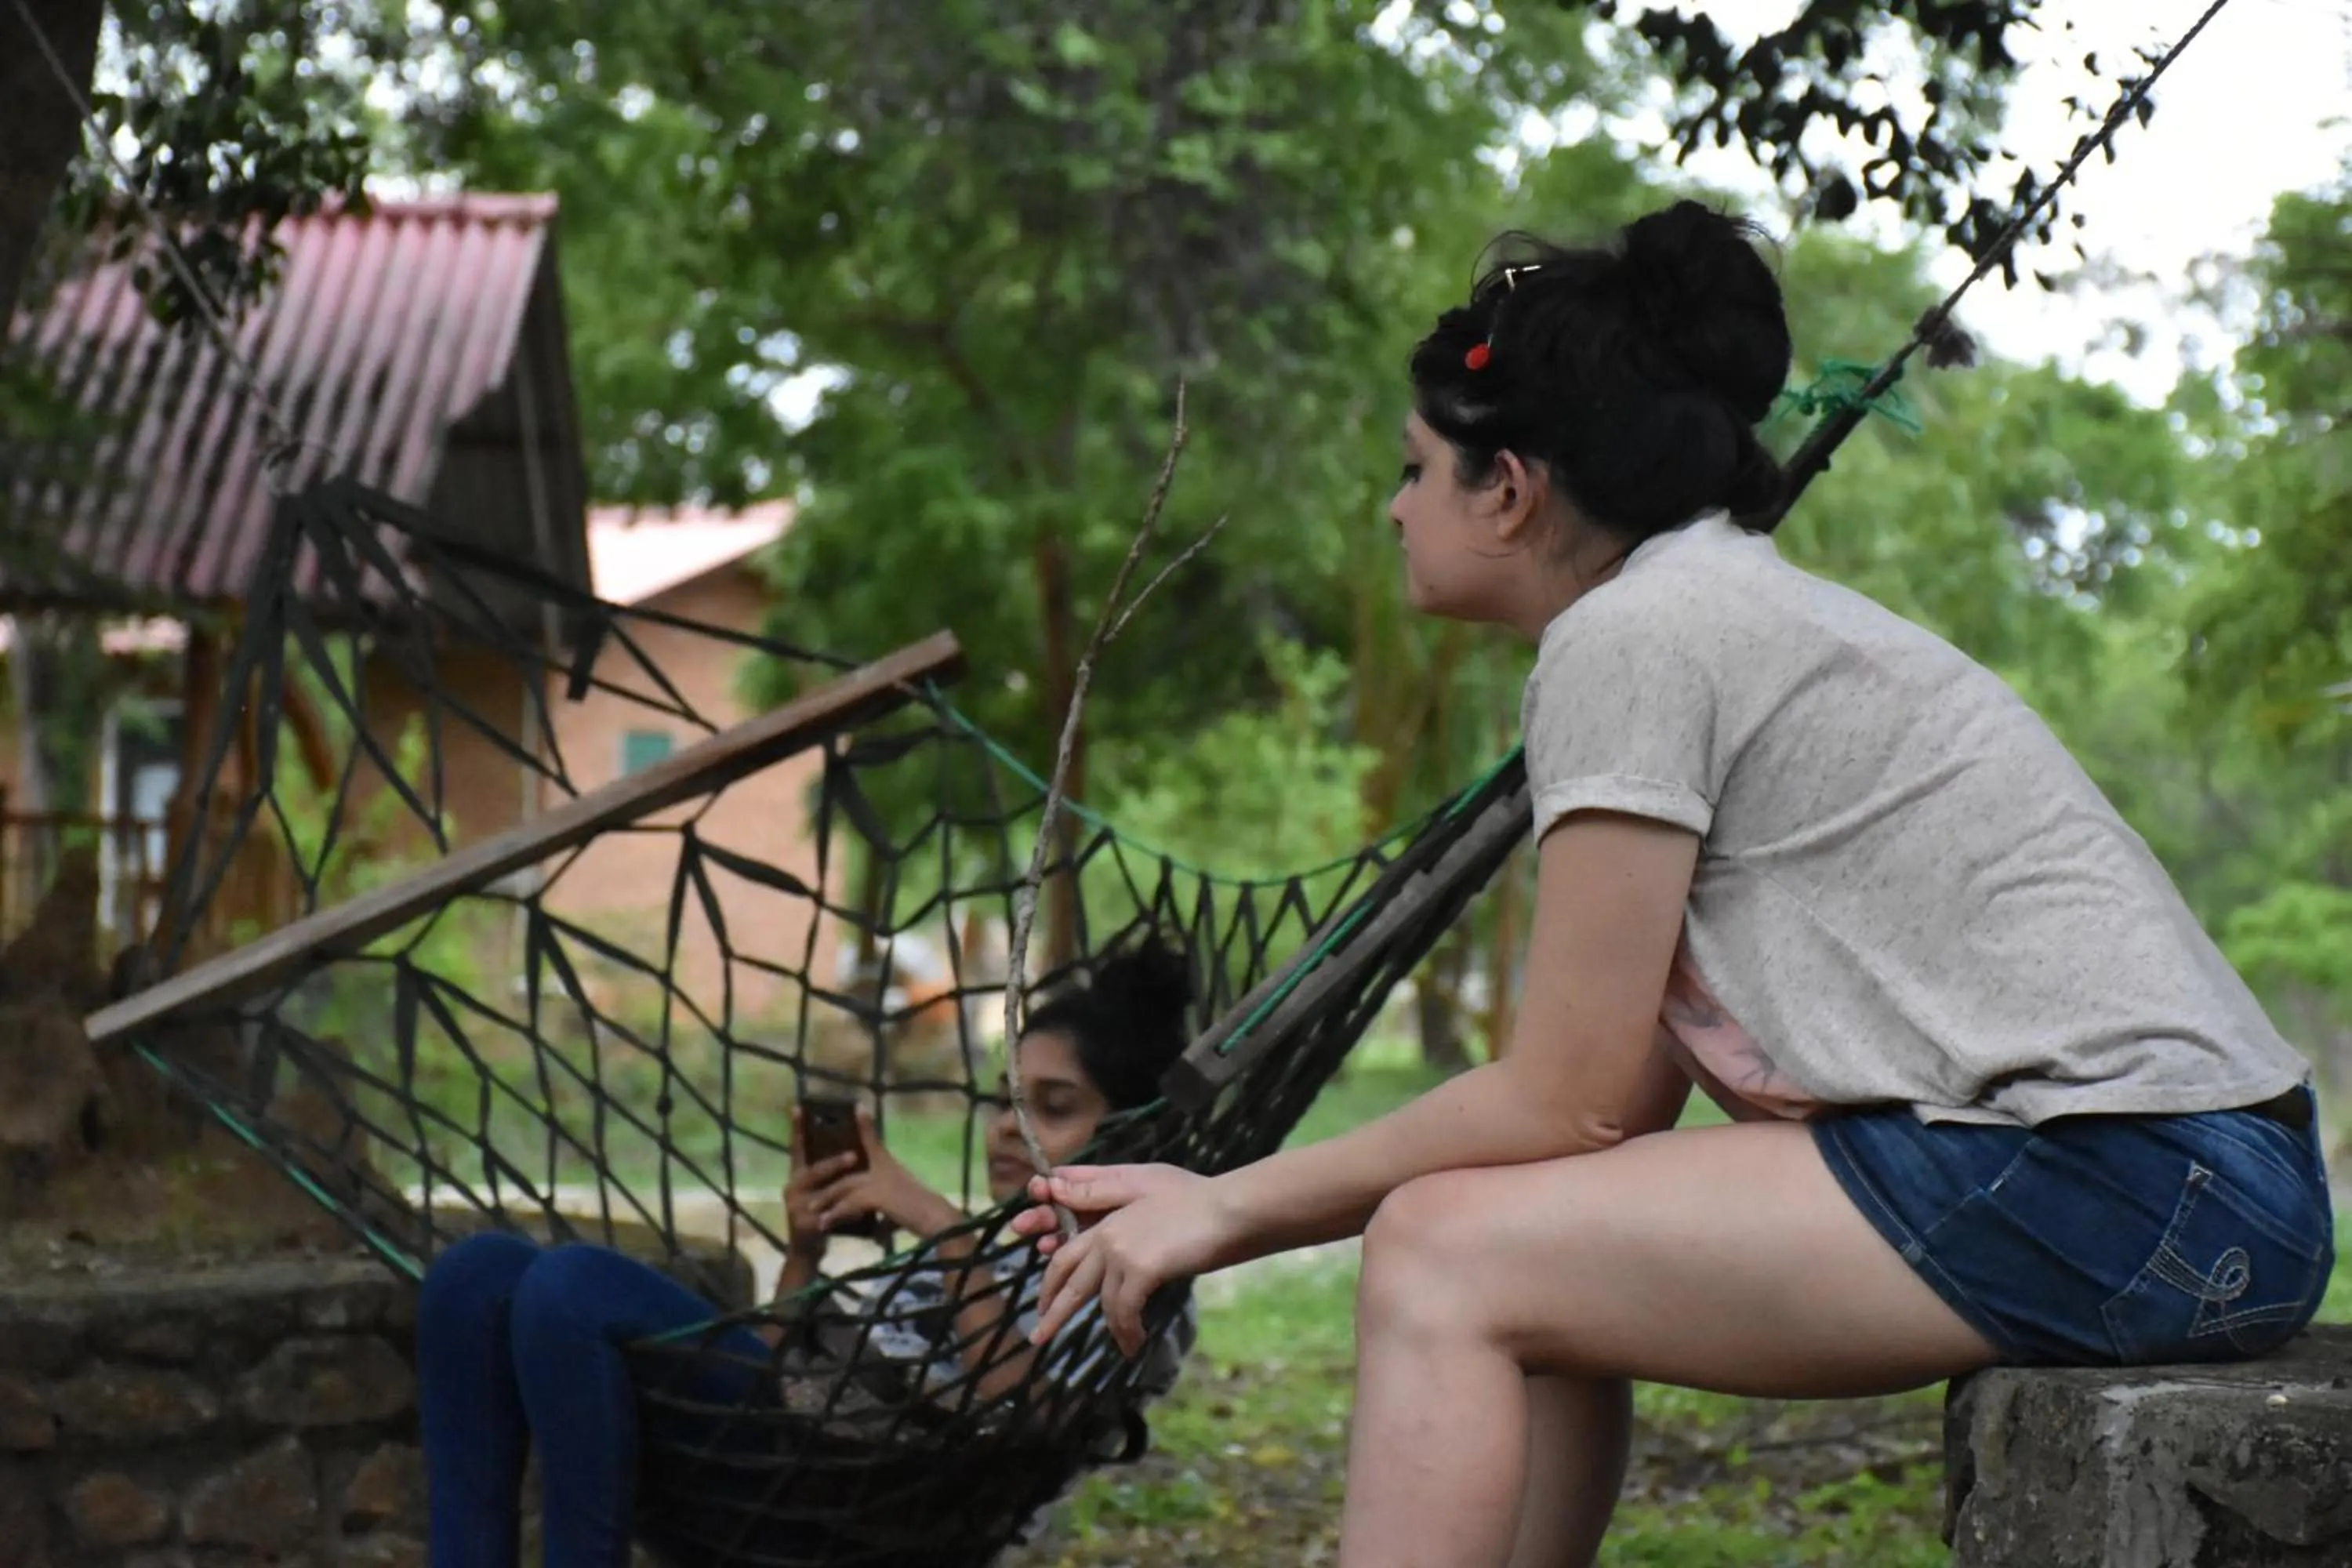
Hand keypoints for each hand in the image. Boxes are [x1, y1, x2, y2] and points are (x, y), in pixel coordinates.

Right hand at [783, 1108, 855, 1257]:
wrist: (806, 1250)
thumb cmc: (818, 1214)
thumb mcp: (821, 1190)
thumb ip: (829, 1173)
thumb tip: (853, 1148)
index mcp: (797, 1175)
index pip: (797, 1148)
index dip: (798, 1128)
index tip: (798, 1106)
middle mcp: (792, 1187)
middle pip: (814, 1170)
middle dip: (835, 1163)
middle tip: (854, 1154)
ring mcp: (795, 1206)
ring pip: (823, 1192)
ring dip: (843, 1186)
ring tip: (862, 1182)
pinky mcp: (803, 1224)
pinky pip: (829, 1214)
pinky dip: (847, 1212)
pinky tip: (862, 1212)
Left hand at [796, 1105, 962, 1238]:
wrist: (935, 1219)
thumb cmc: (924, 1215)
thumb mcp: (901, 1211)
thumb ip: (885, 1219)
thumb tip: (876, 1236)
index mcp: (890, 1166)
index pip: (874, 1140)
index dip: (865, 1124)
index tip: (858, 1107)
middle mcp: (884, 1169)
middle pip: (849, 1171)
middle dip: (828, 1175)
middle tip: (810, 1182)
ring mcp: (880, 1181)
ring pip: (845, 1187)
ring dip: (827, 1198)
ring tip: (812, 1208)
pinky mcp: (878, 1195)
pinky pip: (850, 1204)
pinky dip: (836, 1213)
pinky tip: (824, 1223)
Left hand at [1017, 1164, 1233, 1357]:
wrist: (1227, 1209)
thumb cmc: (1200, 1202)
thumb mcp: (1155, 1205)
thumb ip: (1126, 1224)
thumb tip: (1108, 1253)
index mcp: (1109, 1221)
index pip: (1068, 1254)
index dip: (1053, 1281)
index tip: (1046, 1303)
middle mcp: (1107, 1235)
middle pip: (1069, 1279)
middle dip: (1053, 1311)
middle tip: (1039, 1336)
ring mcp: (1121, 1251)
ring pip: (1103, 1302)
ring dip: (1114, 1330)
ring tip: (1125, 1348)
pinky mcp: (1140, 1268)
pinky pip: (1125, 1312)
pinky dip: (1129, 1332)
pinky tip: (1136, 1344)